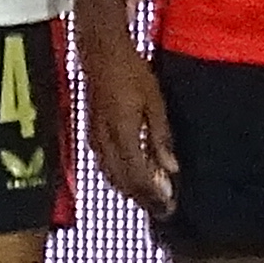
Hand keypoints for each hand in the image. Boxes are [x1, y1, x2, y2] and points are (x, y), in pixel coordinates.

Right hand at [74, 1, 177, 222]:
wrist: (101, 51)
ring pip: (111, 175)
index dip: (153, 195)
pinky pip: (104, 164)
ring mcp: (95, 137)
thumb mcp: (154, 102)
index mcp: (122, 134)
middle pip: (122, 181)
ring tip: (148, 200)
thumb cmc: (131, 71)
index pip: (137, 176)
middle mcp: (105, 141)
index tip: (169, 207)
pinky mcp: (92, 132)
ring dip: (130, 191)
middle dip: (142, 199)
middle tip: (162, 211)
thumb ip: (160, 137)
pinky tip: (128, 178)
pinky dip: (118, 177)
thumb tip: (171, 169)